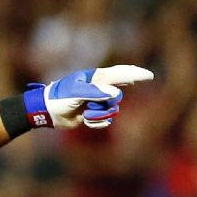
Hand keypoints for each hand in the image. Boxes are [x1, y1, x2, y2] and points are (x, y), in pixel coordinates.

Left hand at [24, 65, 153, 128]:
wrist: (47, 112)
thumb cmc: (59, 98)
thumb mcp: (76, 93)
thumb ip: (96, 92)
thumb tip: (116, 94)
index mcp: (95, 78)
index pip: (120, 74)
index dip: (135, 74)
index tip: (149, 76)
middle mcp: (99, 89)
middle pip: (117, 97)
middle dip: (105, 104)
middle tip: (89, 105)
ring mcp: (97, 102)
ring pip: (112, 110)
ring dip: (99, 114)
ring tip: (84, 113)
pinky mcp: (93, 114)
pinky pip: (105, 120)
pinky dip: (96, 122)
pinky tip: (85, 121)